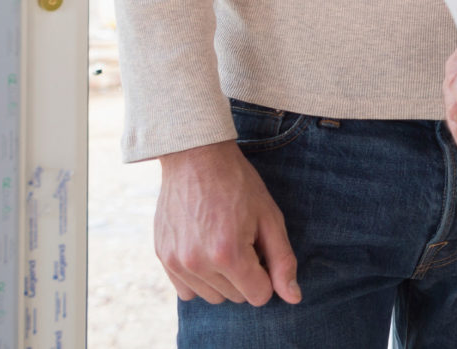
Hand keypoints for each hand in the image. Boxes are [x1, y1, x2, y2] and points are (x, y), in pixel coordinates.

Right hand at [155, 140, 300, 305]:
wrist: (195, 158)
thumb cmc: (238, 184)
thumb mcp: (270, 218)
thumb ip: (283, 260)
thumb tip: (294, 298)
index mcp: (229, 254)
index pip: (259, 295)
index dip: (267, 274)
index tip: (262, 249)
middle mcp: (199, 264)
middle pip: (236, 297)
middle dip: (247, 275)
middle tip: (244, 240)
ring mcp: (177, 263)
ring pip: (212, 296)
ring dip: (224, 279)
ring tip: (225, 242)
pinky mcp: (163, 258)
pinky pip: (187, 291)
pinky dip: (200, 278)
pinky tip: (206, 250)